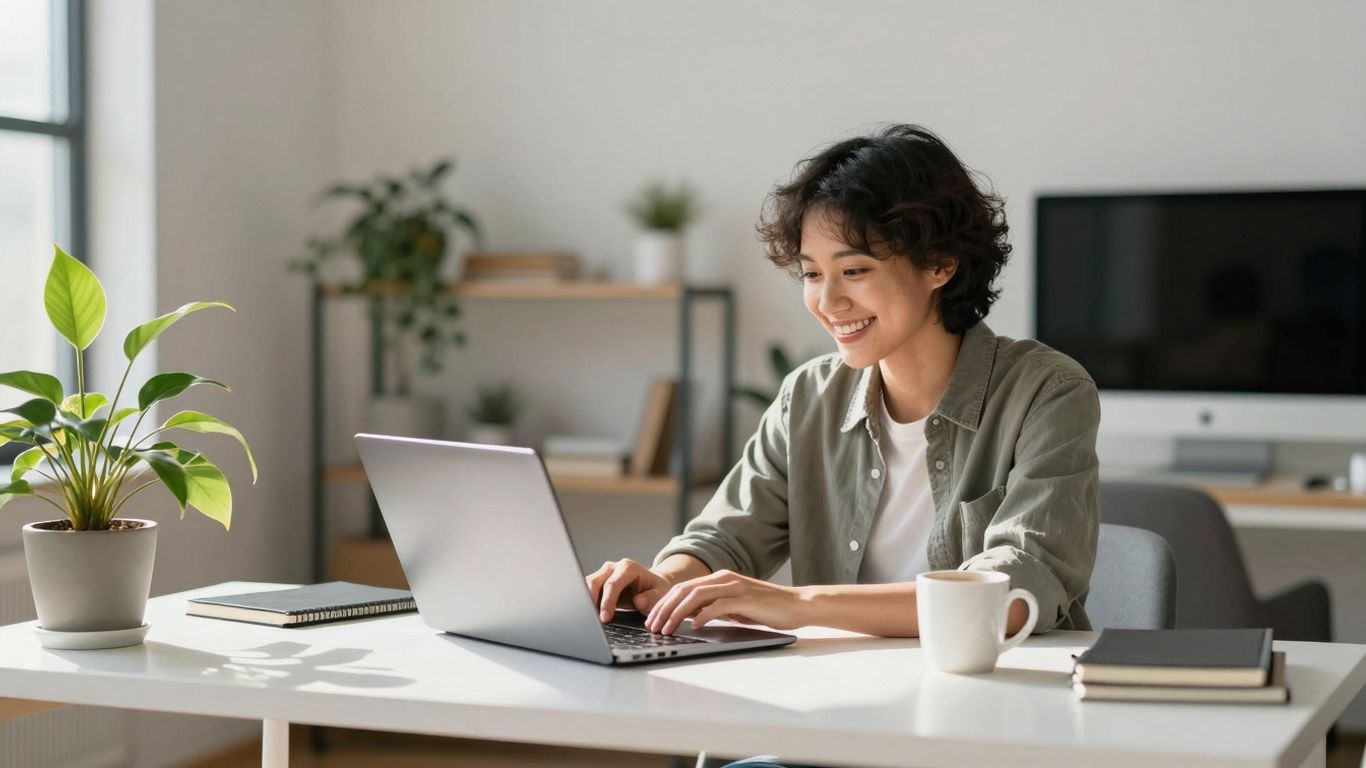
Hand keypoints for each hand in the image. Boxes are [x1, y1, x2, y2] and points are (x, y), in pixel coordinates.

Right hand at [584, 558, 673, 622]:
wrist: (652, 585)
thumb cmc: (656, 590)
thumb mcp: (660, 594)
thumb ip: (652, 598)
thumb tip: (638, 601)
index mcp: (628, 567)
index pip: (613, 584)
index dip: (607, 602)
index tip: (605, 618)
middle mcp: (613, 567)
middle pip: (595, 582)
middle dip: (591, 602)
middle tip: (592, 620)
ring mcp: (603, 573)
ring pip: (587, 585)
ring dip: (586, 602)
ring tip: (589, 619)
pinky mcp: (598, 582)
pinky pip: (586, 590)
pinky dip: (586, 602)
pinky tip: (589, 615)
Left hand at [645, 569, 807, 634]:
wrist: (797, 605)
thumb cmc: (766, 609)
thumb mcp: (734, 608)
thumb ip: (713, 608)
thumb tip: (688, 618)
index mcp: (718, 579)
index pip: (682, 589)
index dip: (663, 604)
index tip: (652, 620)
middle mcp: (723, 578)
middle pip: (683, 590)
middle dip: (664, 609)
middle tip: (653, 627)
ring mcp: (734, 587)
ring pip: (695, 596)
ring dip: (677, 613)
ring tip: (667, 629)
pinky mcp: (745, 598)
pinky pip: (717, 605)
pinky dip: (703, 616)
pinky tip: (694, 627)